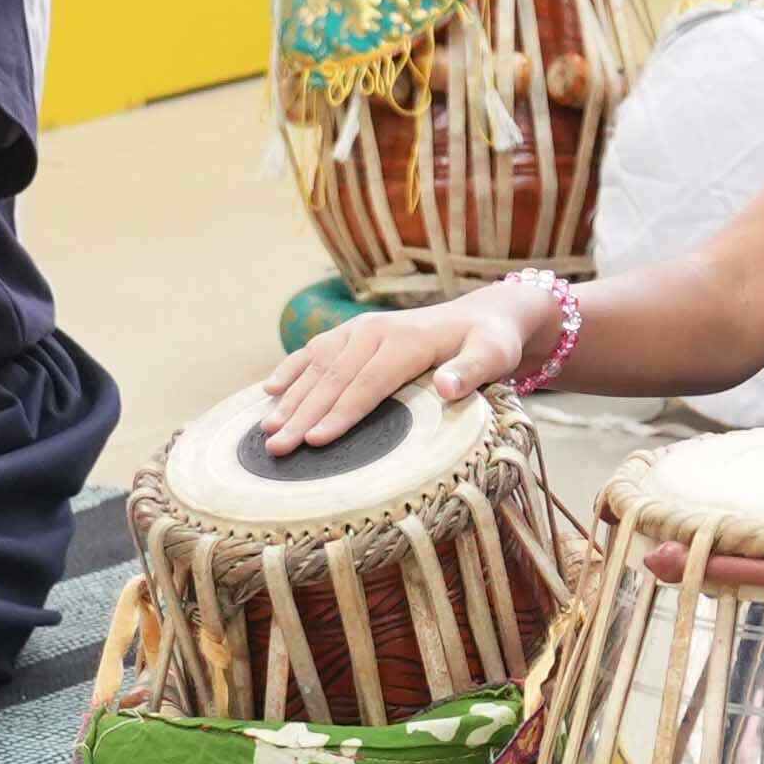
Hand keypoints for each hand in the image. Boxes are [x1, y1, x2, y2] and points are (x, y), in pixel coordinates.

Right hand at [257, 284, 538, 451]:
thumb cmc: (491, 343)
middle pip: (333, 379)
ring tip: (266, 430)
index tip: (316, 442)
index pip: (367, 384)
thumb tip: (447, 385)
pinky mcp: (352, 332)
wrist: (484, 315)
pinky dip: (291, 369)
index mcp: (406, 341)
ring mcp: (360, 329)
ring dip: (290, 398)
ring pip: (317, 366)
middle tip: (276, 449)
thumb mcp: (496, 354)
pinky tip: (269, 391)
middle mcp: (375, 331)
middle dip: (303, 416)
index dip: (341, 414)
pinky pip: (314, 351)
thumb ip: (473, 370)